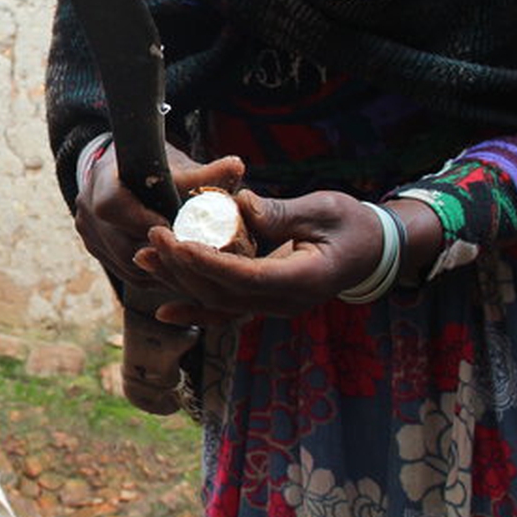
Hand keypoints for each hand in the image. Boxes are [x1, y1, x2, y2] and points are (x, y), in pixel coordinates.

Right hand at [74, 145, 244, 285]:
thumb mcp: (174, 165)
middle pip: (120, 244)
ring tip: (192, 270)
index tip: (174, 226)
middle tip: (193, 256)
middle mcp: (87, 210)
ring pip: (124, 264)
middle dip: (158, 252)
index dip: (141, 220)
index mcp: (100, 181)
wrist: (120, 171)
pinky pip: (124, 272)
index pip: (111, 205)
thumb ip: (204, 172)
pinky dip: (152, 275)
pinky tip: (179, 275)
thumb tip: (238, 167)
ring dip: (158, 269)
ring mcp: (89, 234)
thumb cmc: (150, 165)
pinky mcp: (97, 250)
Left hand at [134, 189, 381, 322]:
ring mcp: (273, 307)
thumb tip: (241, 205)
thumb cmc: (352, 225)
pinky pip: (225, 311)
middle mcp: (285, 303)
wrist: (371, 251)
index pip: (247, 277)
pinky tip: (165, 309)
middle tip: (154, 236)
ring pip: (218, 303)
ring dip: (180, 282)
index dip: (209, 262)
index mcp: (304, 280)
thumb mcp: (325, 209)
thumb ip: (282, 212)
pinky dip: (195, 310)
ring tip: (145, 257)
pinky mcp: (263, 302)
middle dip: (183, 266)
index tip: (178, 242)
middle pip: (224, 293)